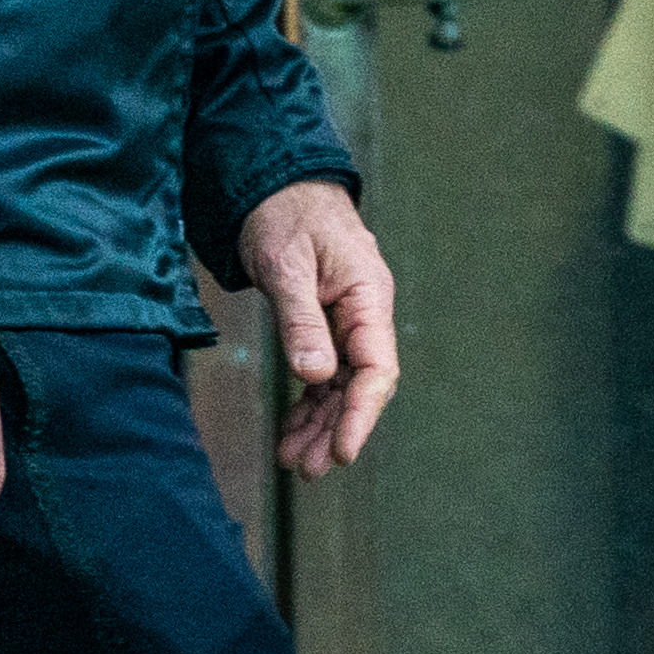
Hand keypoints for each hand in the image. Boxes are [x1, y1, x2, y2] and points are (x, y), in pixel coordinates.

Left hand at [239, 180, 401, 476]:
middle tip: (307, 469)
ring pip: (342, 384)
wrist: (276, 184)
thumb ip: (301, 320)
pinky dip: (308, 401)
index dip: (361, 414)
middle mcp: (364, 312)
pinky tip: (292, 429)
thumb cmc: (285, 214)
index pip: (377, 368)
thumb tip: (316, 375)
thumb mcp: (286, 265)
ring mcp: (347, 319)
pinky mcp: (325, 322)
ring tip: (293, 460)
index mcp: (368, 296)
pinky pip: (324, 371)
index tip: (341, 451)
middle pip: (361, 384)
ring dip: (320, 422)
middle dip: (336, 428)